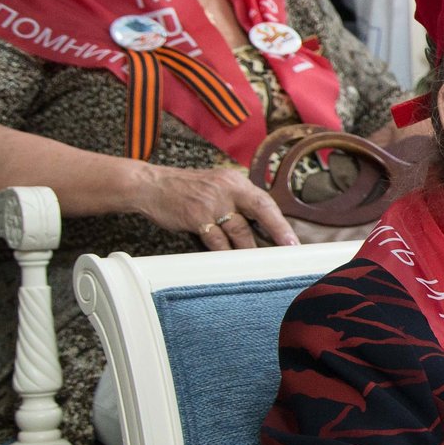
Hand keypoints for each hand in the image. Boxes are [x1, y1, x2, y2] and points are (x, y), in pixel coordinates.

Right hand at [134, 164, 297, 248]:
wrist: (150, 185)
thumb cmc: (185, 189)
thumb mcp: (216, 185)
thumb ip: (237, 200)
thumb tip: (261, 224)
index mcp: (235, 181)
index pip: (265, 201)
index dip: (281, 222)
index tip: (293, 240)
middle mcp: (227, 189)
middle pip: (261, 210)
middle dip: (277, 232)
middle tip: (289, 250)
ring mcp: (212, 203)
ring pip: (239, 230)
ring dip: (250, 249)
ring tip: (259, 263)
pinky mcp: (196, 217)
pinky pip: (217, 241)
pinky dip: (225, 253)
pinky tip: (232, 262)